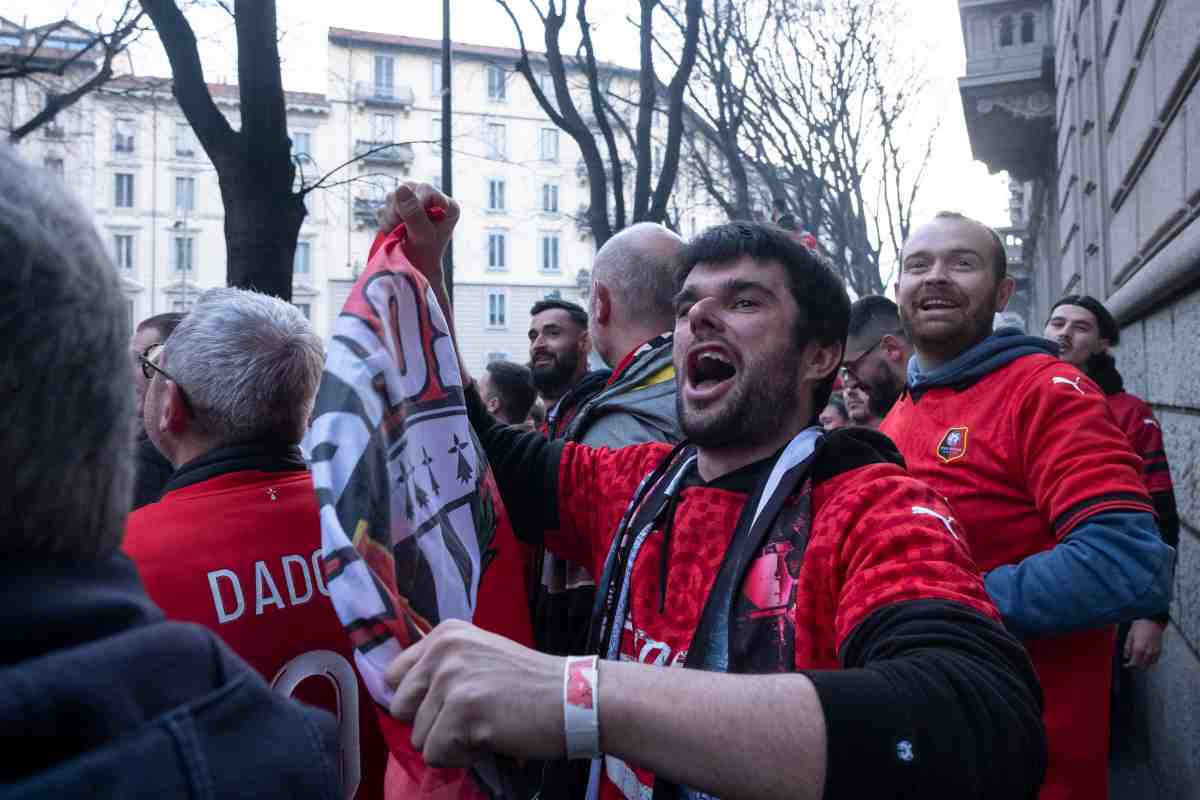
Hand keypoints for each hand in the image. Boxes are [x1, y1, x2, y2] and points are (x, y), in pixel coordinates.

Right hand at [380, 182, 460, 287]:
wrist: (413, 269)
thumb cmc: (424, 256)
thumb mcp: (422, 236)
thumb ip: (414, 213)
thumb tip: (401, 188)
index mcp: (447, 206)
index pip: (427, 190)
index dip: (414, 204)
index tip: (410, 223)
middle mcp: (432, 201)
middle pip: (409, 188)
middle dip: (398, 209)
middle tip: (397, 227)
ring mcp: (415, 203)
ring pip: (395, 195)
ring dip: (390, 215)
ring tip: (396, 232)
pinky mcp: (401, 209)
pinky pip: (386, 204)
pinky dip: (385, 218)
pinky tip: (391, 231)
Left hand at [385, 619, 564, 767]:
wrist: (577, 698)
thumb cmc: (530, 685)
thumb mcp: (479, 657)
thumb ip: (441, 669)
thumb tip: (400, 702)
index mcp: (445, 634)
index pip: (395, 678)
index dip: (421, 700)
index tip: (453, 702)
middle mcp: (444, 650)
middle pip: (401, 709)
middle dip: (432, 723)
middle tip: (473, 716)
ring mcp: (453, 678)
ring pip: (419, 737)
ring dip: (451, 742)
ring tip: (488, 724)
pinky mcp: (463, 709)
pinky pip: (436, 754)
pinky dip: (462, 757)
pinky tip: (492, 737)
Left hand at [1124, 618, 1164, 668]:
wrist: (1153, 621)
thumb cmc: (1140, 626)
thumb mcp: (1130, 635)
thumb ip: (1127, 647)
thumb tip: (1126, 656)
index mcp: (1139, 648)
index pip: (1134, 663)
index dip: (1129, 666)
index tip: (1126, 665)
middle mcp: (1148, 652)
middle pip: (1142, 666)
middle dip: (1136, 666)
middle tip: (1131, 663)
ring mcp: (1155, 652)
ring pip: (1149, 664)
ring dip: (1143, 665)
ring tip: (1138, 660)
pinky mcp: (1160, 651)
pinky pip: (1154, 660)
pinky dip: (1149, 661)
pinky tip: (1145, 657)